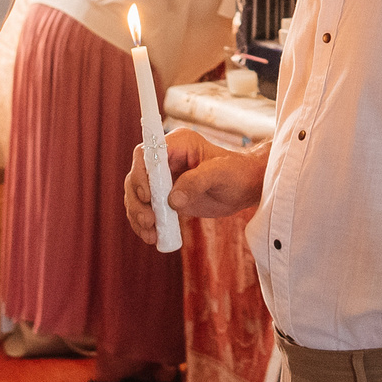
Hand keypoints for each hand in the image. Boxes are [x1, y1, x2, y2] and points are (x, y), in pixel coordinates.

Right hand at [124, 128, 265, 243]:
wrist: (245, 188)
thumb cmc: (237, 173)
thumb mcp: (220, 174)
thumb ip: (197, 182)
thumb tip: (172, 200)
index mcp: (177, 144)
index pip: (146, 155)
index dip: (141, 174)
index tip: (148, 196)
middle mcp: (165, 159)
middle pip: (136, 177)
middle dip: (137, 201)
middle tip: (149, 221)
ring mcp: (163, 178)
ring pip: (136, 196)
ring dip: (138, 215)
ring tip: (150, 234)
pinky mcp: (164, 197)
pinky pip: (146, 209)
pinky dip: (144, 224)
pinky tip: (152, 236)